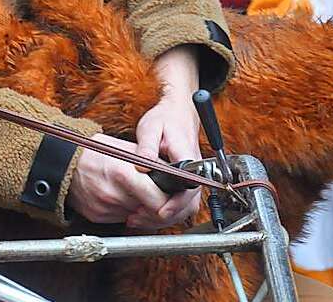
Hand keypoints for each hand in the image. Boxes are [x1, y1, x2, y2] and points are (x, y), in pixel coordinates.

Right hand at [67, 134, 197, 229]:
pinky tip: (120, 196)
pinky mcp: (97, 216)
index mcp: (124, 175)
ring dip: (141, 207)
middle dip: (158, 205)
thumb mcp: (122, 148)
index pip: (160, 201)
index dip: (170, 200)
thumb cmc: (90, 151)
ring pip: (138, 216)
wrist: (60, 161)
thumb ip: (149, 163)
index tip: (171, 194)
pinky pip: (121, 218)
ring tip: (135, 192)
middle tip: (158, 196)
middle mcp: (114, 195)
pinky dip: (125, 210)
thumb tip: (172, 173)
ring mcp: (105, 208)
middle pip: (150, 211)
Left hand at [127, 44, 203, 228]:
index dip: (175, 203)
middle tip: (139, 218)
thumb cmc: (165, 119)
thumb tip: (141, 166)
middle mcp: (195, 171)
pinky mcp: (185, 182)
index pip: (188, 187)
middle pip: (188, 204)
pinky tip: (143, 212)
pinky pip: (179, 202)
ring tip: (137, 218)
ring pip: (185, 207)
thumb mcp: (150, 128)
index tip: (159, 211)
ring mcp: (192, 178)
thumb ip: (146, 147)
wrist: (178, 113)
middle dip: (165, 216)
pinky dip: (164, 210)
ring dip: (163, 217)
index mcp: (188, 157)